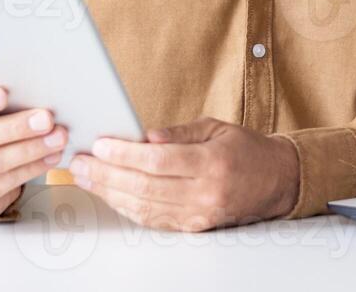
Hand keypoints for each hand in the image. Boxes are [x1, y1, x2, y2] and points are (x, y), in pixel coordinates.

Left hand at [68, 117, 299, 231]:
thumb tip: (143, 137)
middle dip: (106, 174)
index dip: (125, 154)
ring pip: (144, 207)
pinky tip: (110, 194)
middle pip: (145, 186)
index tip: (100, 145)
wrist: (276, 181)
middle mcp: (205, 194)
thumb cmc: (246, 150)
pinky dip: (127, 207)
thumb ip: (178, 134)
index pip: (159, 160)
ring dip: (109, 193)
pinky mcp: (194, 227)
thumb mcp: (215, 128)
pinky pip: (153, 219)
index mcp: (212, 163)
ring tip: (86, 178)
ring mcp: (199, 215)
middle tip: (79, 163)